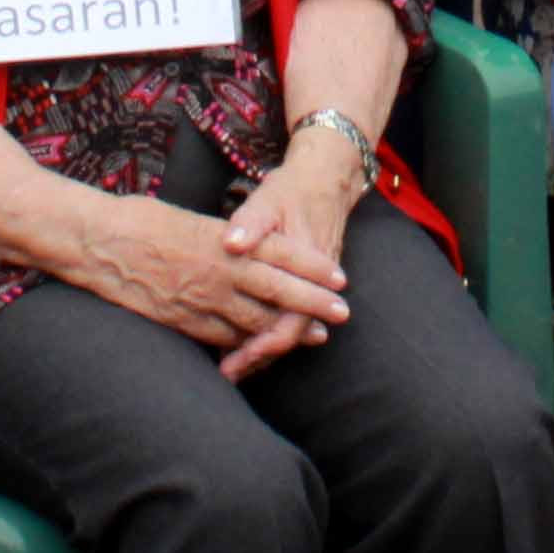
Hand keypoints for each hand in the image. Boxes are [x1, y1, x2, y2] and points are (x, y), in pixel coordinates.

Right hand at [57, 190, 354, 357]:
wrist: (95, 242)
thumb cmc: (137, 219)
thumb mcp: (188, 218)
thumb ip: (220, 237)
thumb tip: (240, 244)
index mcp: (223, 238)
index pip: (280, 252)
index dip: (312, 267)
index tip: (338, 277)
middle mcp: (218, 270)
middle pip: (278, 290)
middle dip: (314, 303)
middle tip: (342, 313)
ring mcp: (201, 299)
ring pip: (256, 321)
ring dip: (288, 330)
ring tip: (314, 337)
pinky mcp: (181, 321)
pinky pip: (222, 338)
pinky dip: (247, 344)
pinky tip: (262, 349)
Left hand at [209, 148, 365, 381]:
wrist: (326, 180)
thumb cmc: (292, 190)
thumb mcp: (268, 200)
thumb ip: (250, 223)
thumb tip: (231, 244)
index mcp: (305, 269)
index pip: (288, 322)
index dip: (262, 344)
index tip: (234, 360)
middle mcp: (314, 284)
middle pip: (290, 334)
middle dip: (260, 356)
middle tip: (227, 373)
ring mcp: (313, 285)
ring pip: (291, 327)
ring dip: (265, 346)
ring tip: (235, 363)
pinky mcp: (306, 283)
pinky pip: (291, 315)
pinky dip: (271, 330)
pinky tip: (248, 337)